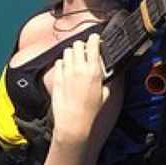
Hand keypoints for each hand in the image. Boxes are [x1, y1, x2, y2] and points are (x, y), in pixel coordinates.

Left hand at [51, 34, 110, 148]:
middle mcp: (78, 68)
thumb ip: (108, 79)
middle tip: (86, 53)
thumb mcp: (107, 95)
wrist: (74, 125)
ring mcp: (66, 73)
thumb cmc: (92, 113)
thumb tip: (109, 70)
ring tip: (76, 62)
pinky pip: (58, 63)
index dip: (95, 39)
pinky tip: (67, 71)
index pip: (93, 44)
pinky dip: (63, 64)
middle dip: (82, 46)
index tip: (96, 39)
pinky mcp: (56, 79)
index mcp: (93, 71)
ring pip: (67, 51)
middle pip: (78, 44)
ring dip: (72, 54)